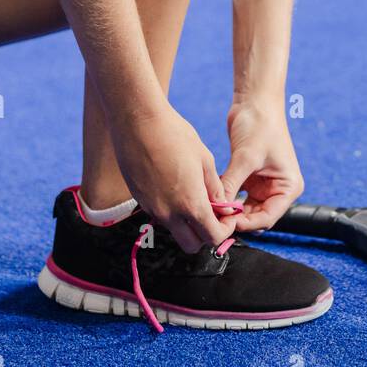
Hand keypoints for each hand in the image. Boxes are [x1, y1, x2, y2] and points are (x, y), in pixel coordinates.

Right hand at [114, 104, 236, 254]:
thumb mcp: (204, 159)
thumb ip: (215, 188)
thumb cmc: (175, 134)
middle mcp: (168, 213)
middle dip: (205, 234)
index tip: (228, 215)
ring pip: (174, 231)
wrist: (138, 121)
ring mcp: (151, 208)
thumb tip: (222, 206)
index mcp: (190, 204)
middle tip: (213, 213)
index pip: (212, 237)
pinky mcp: (139, 199)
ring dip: (187, 223)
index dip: (225, 230)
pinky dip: (171, 210)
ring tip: (194, 195)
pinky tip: (175, 186)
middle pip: (191, 245)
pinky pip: (159, 215)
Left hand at [221, 96, 303, 232]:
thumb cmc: (260, 125)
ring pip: (245, 208)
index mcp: (288, 187)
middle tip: (216, 219)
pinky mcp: (250, 177)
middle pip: (257, 216)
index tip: (227, 221)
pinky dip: (226, 197)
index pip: (268, 217)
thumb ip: (232, 184)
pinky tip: (213, 198)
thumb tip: (217, 209)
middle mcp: (278, 188)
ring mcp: (263, 184)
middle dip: (237, 218)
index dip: (248, 223)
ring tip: (213, 210)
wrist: (255, 101)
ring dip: (230, 209)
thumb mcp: (246, 157)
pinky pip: (237, 195)